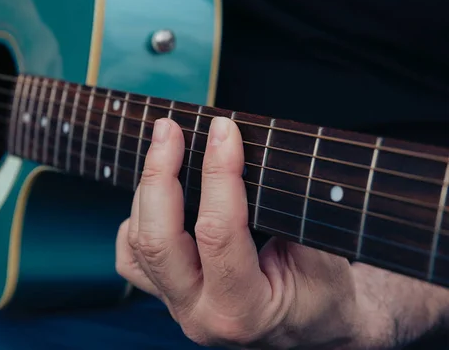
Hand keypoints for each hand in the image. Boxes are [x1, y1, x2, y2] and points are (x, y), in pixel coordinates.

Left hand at [116, 117, 386, 348]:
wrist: (313, 327)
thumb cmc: (323, 295)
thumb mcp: (324, 259)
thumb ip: (287, 216)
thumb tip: (249, 156)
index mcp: (243, 310)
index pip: (218, 233)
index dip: (219, 175)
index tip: (224, 131)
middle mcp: (199, 314)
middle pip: (158, 239)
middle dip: (160, 175)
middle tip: (169, 129)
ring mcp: (176, 307)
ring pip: (140, 242)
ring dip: (148, 188)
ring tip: (165, 145)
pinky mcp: (165, 296)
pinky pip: (131, 257)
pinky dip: (137, 219)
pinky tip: (155, 196)